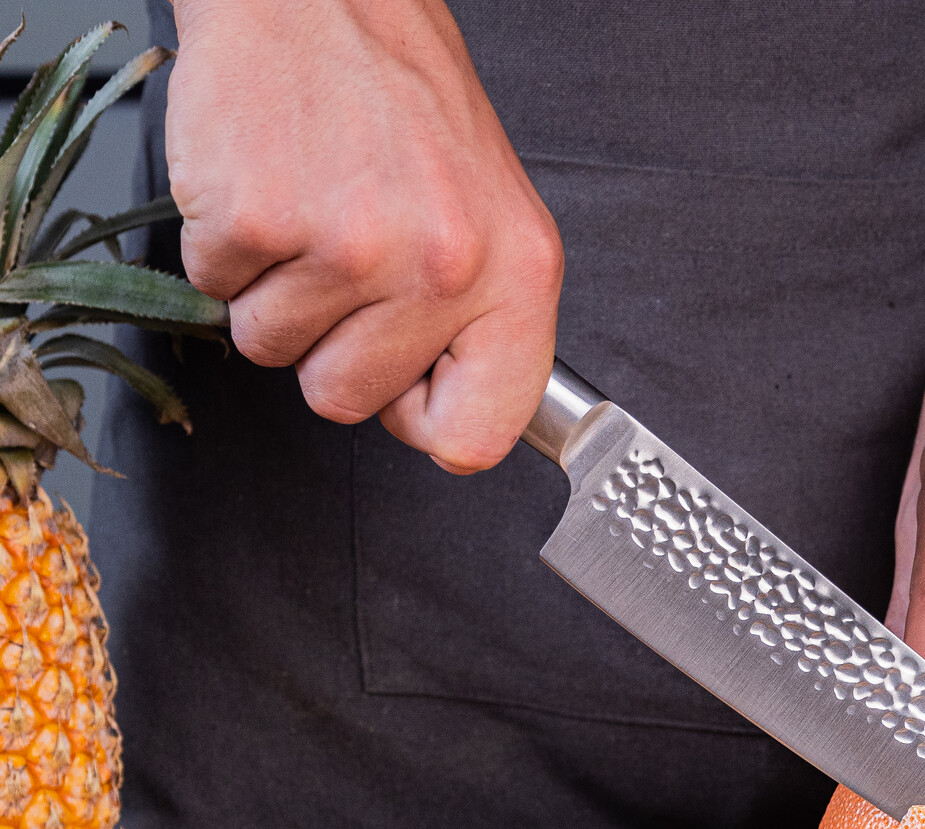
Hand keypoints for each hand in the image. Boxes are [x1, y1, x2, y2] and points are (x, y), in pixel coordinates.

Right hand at [167, 0, 561, 471]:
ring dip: (273, 294)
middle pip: (347, 401)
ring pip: (272, 352)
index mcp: (518, 278)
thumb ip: (484, 328)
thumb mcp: (495, 221)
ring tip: (311, 212)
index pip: (478, 438)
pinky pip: (215, 291)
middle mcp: (443, 269)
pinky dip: (226, 249)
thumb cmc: (406, 103)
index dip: (427, 424)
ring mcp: (350, 247)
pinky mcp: (259, 220)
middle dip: (329, 346)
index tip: (410, 388)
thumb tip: (450, 424)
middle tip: (346, 262)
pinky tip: (268, 186)